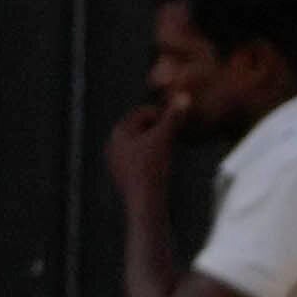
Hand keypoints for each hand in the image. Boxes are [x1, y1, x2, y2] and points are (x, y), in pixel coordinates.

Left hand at [103, 93, 182, 216]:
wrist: (144, 201)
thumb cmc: (152, 167)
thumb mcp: (164, 138)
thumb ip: (173, 116)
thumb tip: (183, 96)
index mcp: (118, 132)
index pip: (142, 112)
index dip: (162, 113)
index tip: (178, 120)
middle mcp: (112, 144)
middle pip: (141, 126)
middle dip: (159, 126)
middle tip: (178, 129)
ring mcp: (116, 160)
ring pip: (141, 142)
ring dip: (158, 140)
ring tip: (173, 145)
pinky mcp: (123, 173)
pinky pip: (140, 156)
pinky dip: (153, 154)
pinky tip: (165, 160)